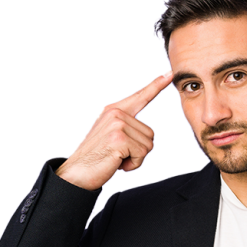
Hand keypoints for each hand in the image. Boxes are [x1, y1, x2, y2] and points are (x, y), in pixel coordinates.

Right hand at [56, 70, 172, 190]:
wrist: (77, 173)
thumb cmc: (96, 158)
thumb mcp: (112, 136)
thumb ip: (128, 128)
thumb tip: (147, 134)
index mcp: (113, 110)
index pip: (140, 96)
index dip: (157, 85)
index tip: (169, 74)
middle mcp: (116, 113)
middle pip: (150, 133)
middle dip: (138, 150)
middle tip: (117, 154)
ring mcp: (117, 124)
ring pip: (148, 145)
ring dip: (135, 158)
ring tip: (116, 158)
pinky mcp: (119, 138)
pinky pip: (141, 154)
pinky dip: (132, 164)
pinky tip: (116, 163)